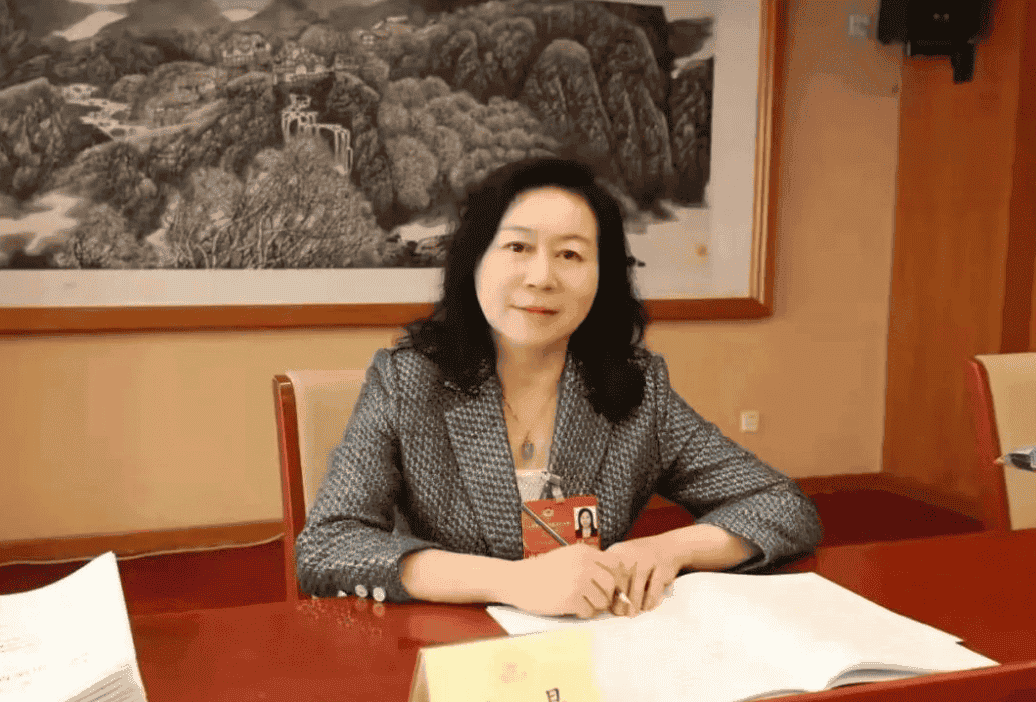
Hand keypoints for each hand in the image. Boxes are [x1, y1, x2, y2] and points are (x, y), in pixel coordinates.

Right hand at [503, 543, 623, 618]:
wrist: (518, 579)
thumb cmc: (542, 571)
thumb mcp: (567, 556)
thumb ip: (588, 563)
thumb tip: (613, 581)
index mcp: (584, 552)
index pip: (615, 563)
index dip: (614, 575)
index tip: (604, 584)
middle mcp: (584, 564)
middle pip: (612, 583)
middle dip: (606, 595)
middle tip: (596, 599)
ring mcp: (578, 582)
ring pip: (602, 600)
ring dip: (595, 606)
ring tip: (582, 604)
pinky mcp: (570, 599)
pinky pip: (589, 612)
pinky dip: (583, 614)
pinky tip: (572, 609)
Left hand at [604, 534, 682, 615]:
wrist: (669, 546)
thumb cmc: (640, 558)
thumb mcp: (622, 557)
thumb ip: (611, 573)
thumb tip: (600, 599)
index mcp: (617, 552)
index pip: (605, 573)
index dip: (604, 590)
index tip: (605, 603)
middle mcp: (630, 554)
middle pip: (620, 581)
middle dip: (619, 600)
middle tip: (619, 612)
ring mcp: (647, 560)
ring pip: (636, 587)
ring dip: (633, 604)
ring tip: (631, 614)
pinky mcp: (662, 568)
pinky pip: (653, 588)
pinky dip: (649, 601)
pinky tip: (646, 607)